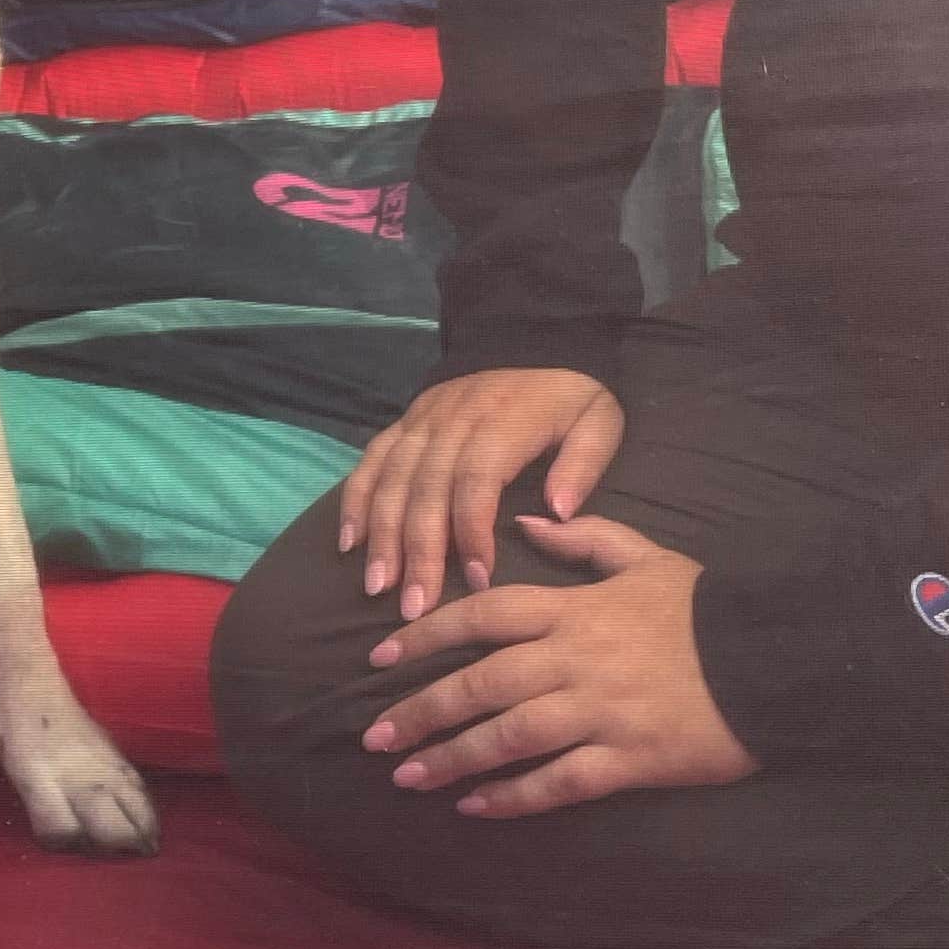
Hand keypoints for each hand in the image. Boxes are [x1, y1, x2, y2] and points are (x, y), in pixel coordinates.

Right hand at [340, 367, 625, 618]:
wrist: (533, 341)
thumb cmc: (570, 397)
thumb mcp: (600, 421)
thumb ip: (583, 465)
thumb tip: (557, 514)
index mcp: (504, 419)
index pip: (478, 479)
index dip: (472, 531)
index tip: (478, 583)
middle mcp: (454, 417)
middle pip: (426, 487)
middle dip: (418, 550)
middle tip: (416, 607)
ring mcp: (423, 418)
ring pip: (392, 478)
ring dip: (381, 535)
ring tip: (378, 587)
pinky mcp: (405, 420)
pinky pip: (372, 460)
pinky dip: (355, 501)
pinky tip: (349, 543)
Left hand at [360, 511, 754, 816]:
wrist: (778, 659)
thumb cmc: (707, 610)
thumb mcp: (648, 557)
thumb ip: (585, 538)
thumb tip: (524, 522)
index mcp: (576, 609)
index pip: (484, 615)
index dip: (427, 634)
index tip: (380, 656)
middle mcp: (577, 660)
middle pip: (482, 682)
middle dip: (422, 709)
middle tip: (374, 736)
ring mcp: (601, 712)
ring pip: (509, 736)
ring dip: (452, 757)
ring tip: (408, 777)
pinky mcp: (630, 760)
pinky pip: (559, 782)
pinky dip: (513, 797)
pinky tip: (475, 808)